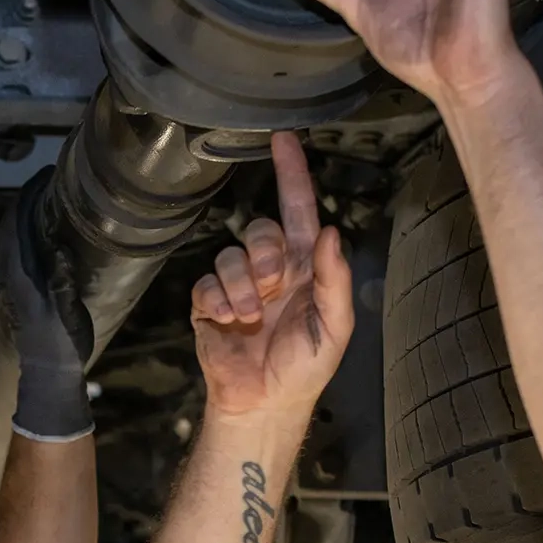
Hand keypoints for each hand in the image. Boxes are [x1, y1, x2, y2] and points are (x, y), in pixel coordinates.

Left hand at [4, 166, 96, 440]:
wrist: (48, 373)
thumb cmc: (61, 346)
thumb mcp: (66, 314)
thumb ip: (62, 282)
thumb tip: (59, 249)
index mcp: (24, 276)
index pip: (19, 225)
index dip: (29, 197)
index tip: (45, 175)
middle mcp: (15, 274)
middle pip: (13, 225)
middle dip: (27, 199)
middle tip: (48, 178)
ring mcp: (17, 281)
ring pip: (14, 236)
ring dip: (27, 213)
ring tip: (47, 196)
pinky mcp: (23, 288)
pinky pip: (21, 248)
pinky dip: (30, 229)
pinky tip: (46, 227)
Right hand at [190, 131, 353, 419]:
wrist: (265, 403)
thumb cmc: (305, 368)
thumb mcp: (335, 328)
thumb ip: (335, 280)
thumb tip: (334, 233)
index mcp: (306, 268)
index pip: (299, 210)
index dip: (292, 174)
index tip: (283, 139)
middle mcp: (271, 269)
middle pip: (260, 229)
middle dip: (264, 253)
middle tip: (273, 285)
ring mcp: (238, 285)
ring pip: (230, 255)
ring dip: (242, 287)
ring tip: (251, 317)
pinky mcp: (208, 303)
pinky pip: (207, 283)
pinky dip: (218, 300)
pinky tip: (229, 322)